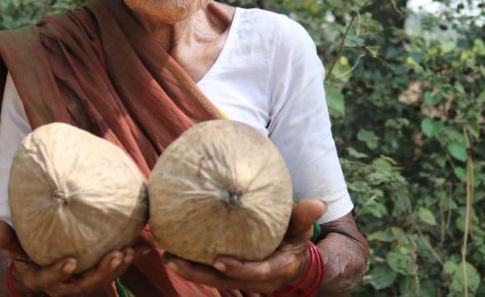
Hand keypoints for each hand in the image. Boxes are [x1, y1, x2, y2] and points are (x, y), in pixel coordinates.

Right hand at [0, 218, 148, 295]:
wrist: (43, 259)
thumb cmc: (27, 248)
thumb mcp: (15, 244)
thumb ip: (3, 236)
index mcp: (43, 278)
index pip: (50, 279)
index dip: (59, 272)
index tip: (70, 260)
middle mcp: (65, 284)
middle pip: (85, 284)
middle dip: (101, 272)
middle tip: (115, 255)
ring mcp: (83, 282)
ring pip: (103, 279)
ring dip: (118, 267)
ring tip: (130, 251)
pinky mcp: (98, 273)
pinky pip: (116, 268)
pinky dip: (130, 257)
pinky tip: (145, 245)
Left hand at [162, 198, 326, 295]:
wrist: (293, 264)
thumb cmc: (295, 241)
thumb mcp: (301, 230)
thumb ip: (304, 217)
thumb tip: (318, 203)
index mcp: (275, 270)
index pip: (255, 273)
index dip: (237, 269)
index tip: (218, 259)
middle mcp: (255, 280)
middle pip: (223, 281)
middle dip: (198, 273)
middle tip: (173, 259)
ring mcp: (241, 280)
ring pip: (211, 280)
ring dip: (188, 270)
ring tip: (166, 256)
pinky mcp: (229, 276)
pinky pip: (208, 273)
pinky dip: (191, 264)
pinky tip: (171, 251)